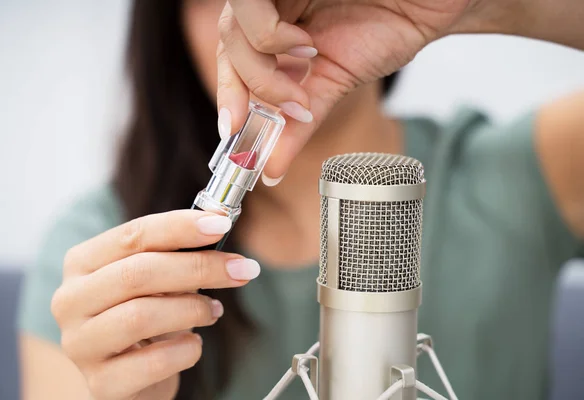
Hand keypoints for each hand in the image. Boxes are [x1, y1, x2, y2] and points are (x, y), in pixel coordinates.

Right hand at [51, 210, 259, 399]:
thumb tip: (218, 224)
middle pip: (139, 273)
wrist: (128, 376)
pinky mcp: (101, 384)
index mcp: (82, 263)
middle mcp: (71, 301)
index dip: (180, 227)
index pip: (132, 235)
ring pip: (141, 315)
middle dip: (199, 267)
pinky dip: (186, 349)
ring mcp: (81, 345)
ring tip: (214, 310)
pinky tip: (194, 344)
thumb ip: (176, 251)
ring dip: (193, 309)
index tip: (222, 224)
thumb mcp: (154, 277)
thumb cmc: (145, 314)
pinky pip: (152, 362)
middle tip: (241, 269)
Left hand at [216, 0, 472, 178]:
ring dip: (263, 63)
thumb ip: (300, 122)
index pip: (233, 63)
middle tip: (290, 105)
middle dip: (250, 86)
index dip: (228, 96)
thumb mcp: (335, 83)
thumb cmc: (387, 29)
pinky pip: (253, 3)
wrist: (428, 4)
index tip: (233, 131)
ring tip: (307, 63)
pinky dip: (270, 33)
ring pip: (233, 25)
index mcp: (276, 32)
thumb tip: (271, 172)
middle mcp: (272, 9)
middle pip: (229, 45)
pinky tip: (305, 42)